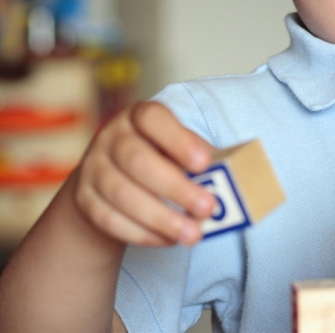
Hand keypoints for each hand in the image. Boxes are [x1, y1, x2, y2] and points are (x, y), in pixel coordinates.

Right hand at [72, 101, 215, 245]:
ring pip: (121, 194)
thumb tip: (229, 181)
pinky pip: (109, 220)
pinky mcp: (84, 199)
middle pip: (137, 160)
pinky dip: (142, 233)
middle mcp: (111, 138)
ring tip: (193, 234)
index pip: (152, 118)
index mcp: (139, 117)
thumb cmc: (160, 159)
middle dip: (175, 187)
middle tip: (207, 208)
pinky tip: (168, 240)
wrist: (109, 180)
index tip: (204, 164)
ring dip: (161, 218)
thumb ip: (197, 159)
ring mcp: (92, 168)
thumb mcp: (177, 148)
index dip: (178, 140)